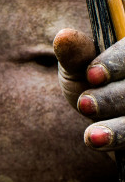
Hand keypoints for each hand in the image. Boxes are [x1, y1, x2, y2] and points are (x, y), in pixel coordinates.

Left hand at [53, 26, 124, 149]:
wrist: (105, 122)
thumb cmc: (94, 86)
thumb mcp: (81, 69)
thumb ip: (77, 56)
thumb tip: (63, 37)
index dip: (116, 62)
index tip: (92, 75)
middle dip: (113, 97)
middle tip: (84, 105)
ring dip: (119, 129)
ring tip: (91, 137)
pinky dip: (122, 141)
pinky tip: (100, 143)